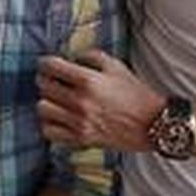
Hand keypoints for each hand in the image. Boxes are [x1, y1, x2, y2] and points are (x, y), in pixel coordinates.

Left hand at [36, 50, 165, 152]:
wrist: (153, 124)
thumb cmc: (136, 94)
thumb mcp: (116, 66)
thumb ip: (91, 56)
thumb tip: (72, 57)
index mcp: (88, 80)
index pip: (51, 66)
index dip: (45, 63)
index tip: (47, 64)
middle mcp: (80, 101)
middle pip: (43, 86)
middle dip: (46, 80)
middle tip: (52, 81)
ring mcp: (79, 122)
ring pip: (42, 108)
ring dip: (47, 102)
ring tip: (55, 101)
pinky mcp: (81, 139)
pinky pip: (49, 131)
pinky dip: (50, 125)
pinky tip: (58, 119)